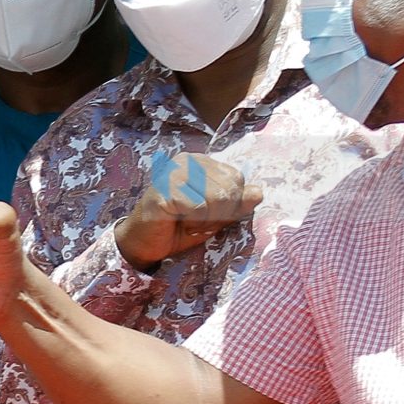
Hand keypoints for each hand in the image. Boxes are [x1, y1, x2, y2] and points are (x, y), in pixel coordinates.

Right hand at [114, 154, 261, 271]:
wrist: (144, 243)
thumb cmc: (179, 227)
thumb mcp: (216, 216)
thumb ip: (237, 204)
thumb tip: (259, 193)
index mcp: (201, 162)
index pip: (237, 179)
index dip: (230, 205)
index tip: (208, 214)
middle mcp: (187, 160)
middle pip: (229, 189)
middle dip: (218, 214)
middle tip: (195, 219)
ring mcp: (173, 172)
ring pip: (217, 198)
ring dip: (205, 219)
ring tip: (186, 220)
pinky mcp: (164, 189)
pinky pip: (198, 207)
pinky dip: (193, 221)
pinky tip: (176, 221)